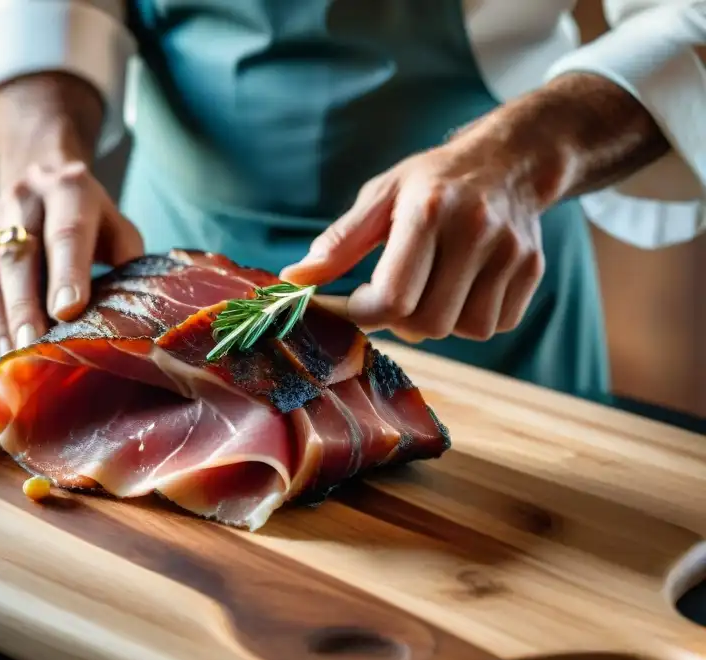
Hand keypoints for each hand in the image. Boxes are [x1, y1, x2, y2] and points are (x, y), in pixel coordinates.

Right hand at [0, 161, 142, 366]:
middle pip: (15, 255)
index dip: (67, 271)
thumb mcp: (119, 230)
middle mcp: (21, 199)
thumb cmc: (91, 223)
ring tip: (8, 360)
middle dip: (22, 306)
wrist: (43, 181)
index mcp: (69, 189)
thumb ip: (127, 265)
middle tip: (30, 349)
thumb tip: (128, 319)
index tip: (68, 311)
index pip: (66, 230)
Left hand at [282, 71, 671, 344]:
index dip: (366, 313)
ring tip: (431, 290)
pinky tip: (462, 288)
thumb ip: (339, 242)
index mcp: (428, 211)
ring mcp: (510, 251)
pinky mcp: (533, 268)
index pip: (394, 298)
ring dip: (440, 322)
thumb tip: (294, 280)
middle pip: (429, 323)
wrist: (510, 160)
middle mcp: (475, 230)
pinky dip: (472, 319)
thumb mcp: (380, 196)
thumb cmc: (432, 182)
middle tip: (393, 299)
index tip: (356, 303)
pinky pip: (497, 324)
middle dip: (401, 322)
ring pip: (466, 330)